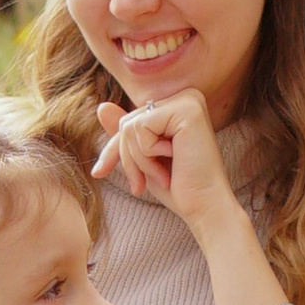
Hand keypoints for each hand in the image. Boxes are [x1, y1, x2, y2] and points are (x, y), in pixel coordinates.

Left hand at [93, 87, 233, 223]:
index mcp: (177, 106)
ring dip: (140, 160)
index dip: (113, 151)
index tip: (99, 173)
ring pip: (129, 126)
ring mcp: (187, 100)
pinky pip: (140, 127)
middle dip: (128, 159)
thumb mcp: (142, 159)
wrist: (205, 207)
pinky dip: (148, 153)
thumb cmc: (178, 187)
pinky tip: (174, 160)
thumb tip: (101, 106)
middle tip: (144, 184)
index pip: (128, 122)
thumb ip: (126, 133)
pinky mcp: (187, 109)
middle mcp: (185, 97)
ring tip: (163, 174)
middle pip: (126, 122)